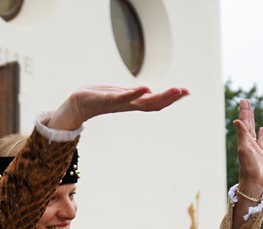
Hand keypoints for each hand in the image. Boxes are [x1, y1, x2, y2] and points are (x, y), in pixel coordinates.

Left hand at [49, 86, 189, 130]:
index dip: (171, 98)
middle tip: (186, 91)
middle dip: (171, 98)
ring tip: (175, 90)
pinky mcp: (108, 99)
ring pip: (144, 102)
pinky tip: (146, 88)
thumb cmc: (97, 97)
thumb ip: (133, 94)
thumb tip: (148, 92)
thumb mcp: (119, 94)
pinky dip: (135, 93)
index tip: (186, 92)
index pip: (156, 102)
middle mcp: (129, 105)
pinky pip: (124, 97)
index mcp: (133, 103)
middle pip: (154, 103)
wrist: (76, 104)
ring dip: (160, 96)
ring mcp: (120, 103)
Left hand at [234, 98, 262, 188]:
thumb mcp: (244, 149)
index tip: (244, 100)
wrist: (252, 183)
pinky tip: (261, 129)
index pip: (244, 122)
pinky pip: (261, 141)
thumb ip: (241, 135)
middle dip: (247, 112)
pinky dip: (261, 134)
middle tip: (246, 101)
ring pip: (253, 130)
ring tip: (252, 111)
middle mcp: (247, 142)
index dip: (244, 111)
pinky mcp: (260, 154)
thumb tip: (237, 120)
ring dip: (252, 120)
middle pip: (247, 123)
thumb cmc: (248, 168)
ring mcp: (254, 148)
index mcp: (243, 140)